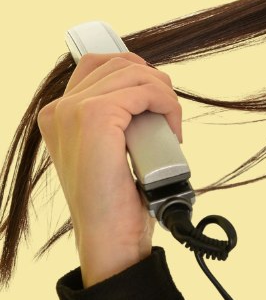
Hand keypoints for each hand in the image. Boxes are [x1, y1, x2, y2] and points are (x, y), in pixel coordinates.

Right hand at [37, 53, 182, 286]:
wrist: (109, 236)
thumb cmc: (115, 199)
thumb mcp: (109, 150)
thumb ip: (116, 120)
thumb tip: (147, 93)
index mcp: (59, 114)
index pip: (99, 64)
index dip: (135, 73)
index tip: (157, 97)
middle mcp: (60, 108)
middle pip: (119, 63)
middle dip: (153, 83)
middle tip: (169, 115)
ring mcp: (74, 110)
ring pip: (135, 74)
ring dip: (165, 96)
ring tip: (171, 127)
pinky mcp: (95, 116)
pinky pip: (146, 90)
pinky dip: (168, 104)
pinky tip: (172, 130)